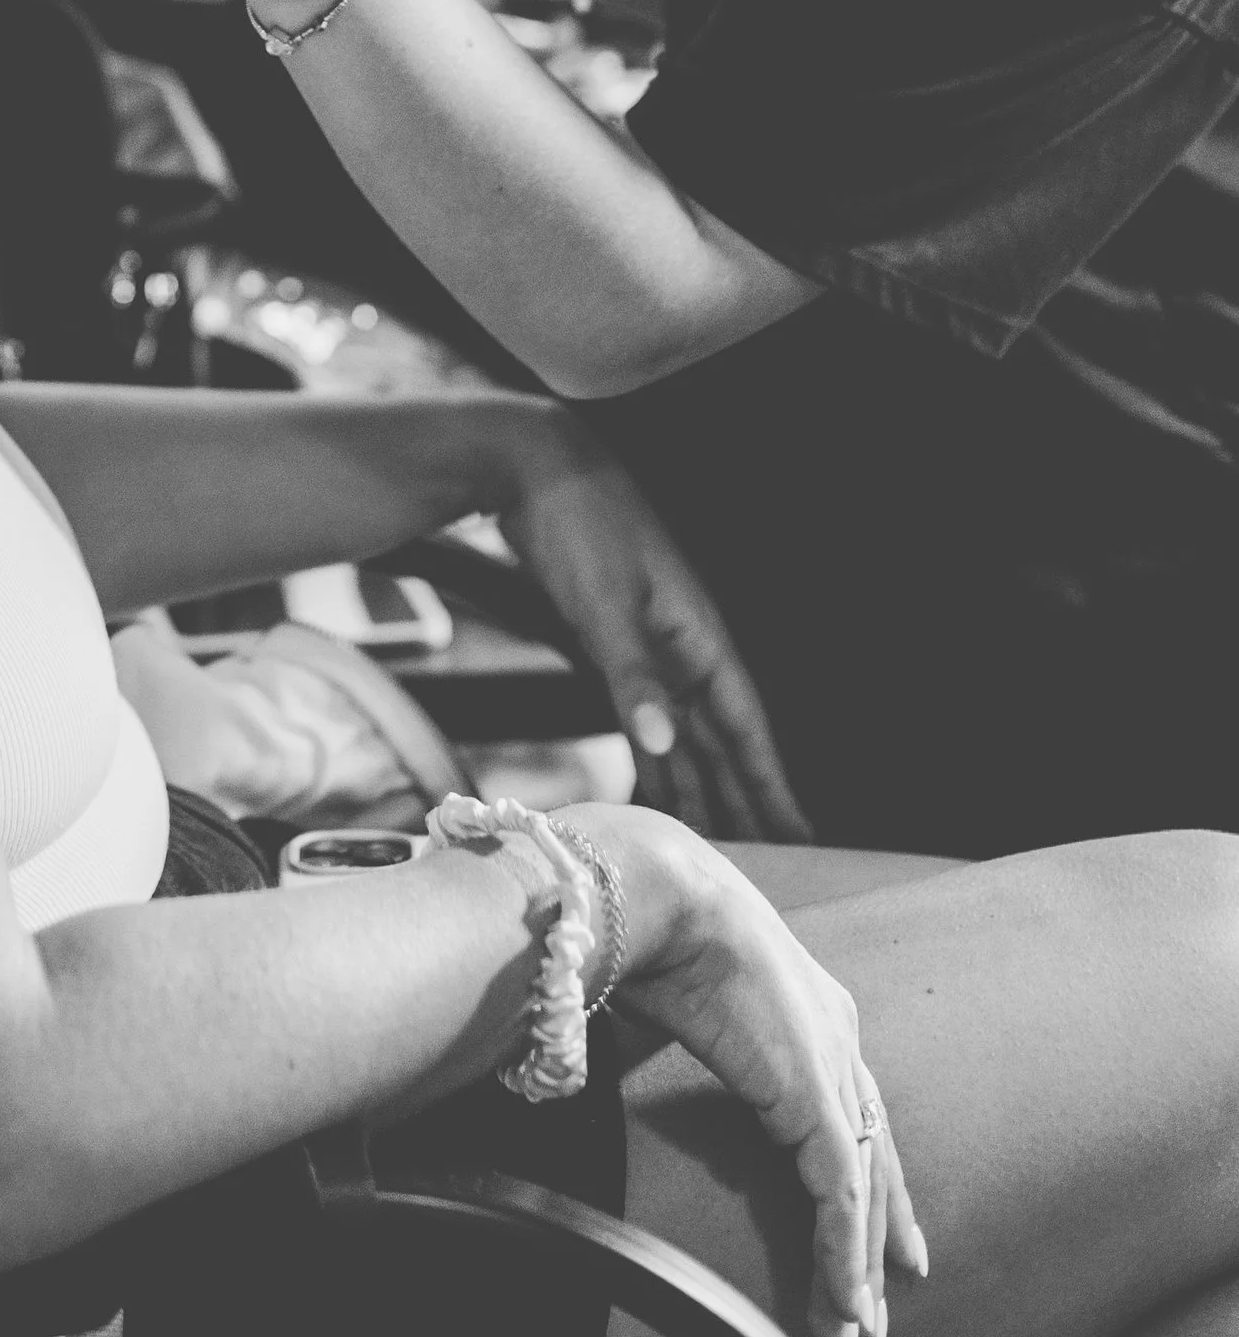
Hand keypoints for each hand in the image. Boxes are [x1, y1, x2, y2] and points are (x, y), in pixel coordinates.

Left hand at [495, 424, 811, 841]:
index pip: (746, 726)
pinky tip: (654, 791)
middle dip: (745, 801)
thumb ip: (633, 676)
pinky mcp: (611, 647)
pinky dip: (652, 759)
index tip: (804, 835)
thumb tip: (664, 744)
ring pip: (683, 736)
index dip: (772, 782)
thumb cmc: (579, 527)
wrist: (532, 469)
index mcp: (697, 637)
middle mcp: (683, 649)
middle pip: (721, 741)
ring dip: (699, 788)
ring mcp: (650, 648)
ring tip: (721, 849)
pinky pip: (644, 718)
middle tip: (775, 867)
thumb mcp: (605, 604)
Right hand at [603, 810, 928, 1336]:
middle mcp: (838, 1038)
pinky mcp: (816, 1093)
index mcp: (809, 1012)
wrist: (660, 892)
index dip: (868, 1180)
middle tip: (875, 1310)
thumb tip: (613, 1071)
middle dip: (875, 1239)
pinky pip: (838, 1191)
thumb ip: (670, 1043)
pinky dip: (841, 1252)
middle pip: (871, 1158)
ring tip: (852, 1328)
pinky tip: (844, 1299)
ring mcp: (834, 1065)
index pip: (854, 1113)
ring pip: (860, 1188)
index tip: (880, 1240)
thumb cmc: (651, 928)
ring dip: (854, 1266)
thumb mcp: (674, 1000)